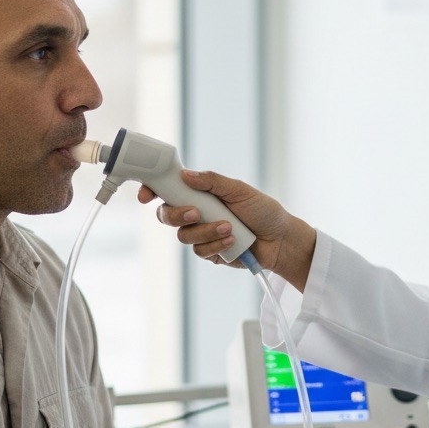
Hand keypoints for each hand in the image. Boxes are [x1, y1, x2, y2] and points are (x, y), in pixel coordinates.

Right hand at [138, 170, 315, 290]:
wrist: (280, 239)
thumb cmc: (263, 210)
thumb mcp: (240, 190)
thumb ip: (213, 182)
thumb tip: (186, 175)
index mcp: (201, 193)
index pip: (169, 189)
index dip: (152, 190)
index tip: (147, 195)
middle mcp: (197, 213)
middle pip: (167, 215)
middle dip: (177, 215)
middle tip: (195, 212)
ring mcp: (201, 233)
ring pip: (184, 236)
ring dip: (206, 231)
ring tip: (229, 227)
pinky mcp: (209, 252)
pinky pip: (200, 251)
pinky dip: (215, 245)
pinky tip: (232, 241)